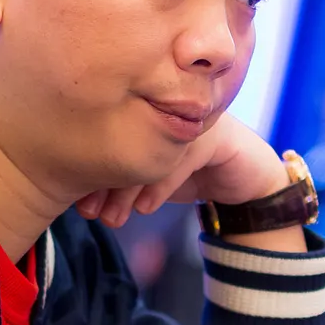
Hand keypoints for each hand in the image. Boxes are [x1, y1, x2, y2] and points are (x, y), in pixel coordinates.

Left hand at [76, 114, 287, 228]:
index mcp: (149, 107)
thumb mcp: (150, 177)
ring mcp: (196, 117)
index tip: (79, 203)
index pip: (111, 131)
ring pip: (154, 147)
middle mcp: (171, 106)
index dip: (91, 168)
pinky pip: (184, 157)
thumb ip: (120, 178)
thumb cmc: (189, 174)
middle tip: (91, 213)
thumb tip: (80, 199)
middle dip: (106, 180)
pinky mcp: (220, 135)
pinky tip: (145, 208)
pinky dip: (160, 185)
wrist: (245, 182)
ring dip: (128, 187)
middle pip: (128, 135)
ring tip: (113, 218)